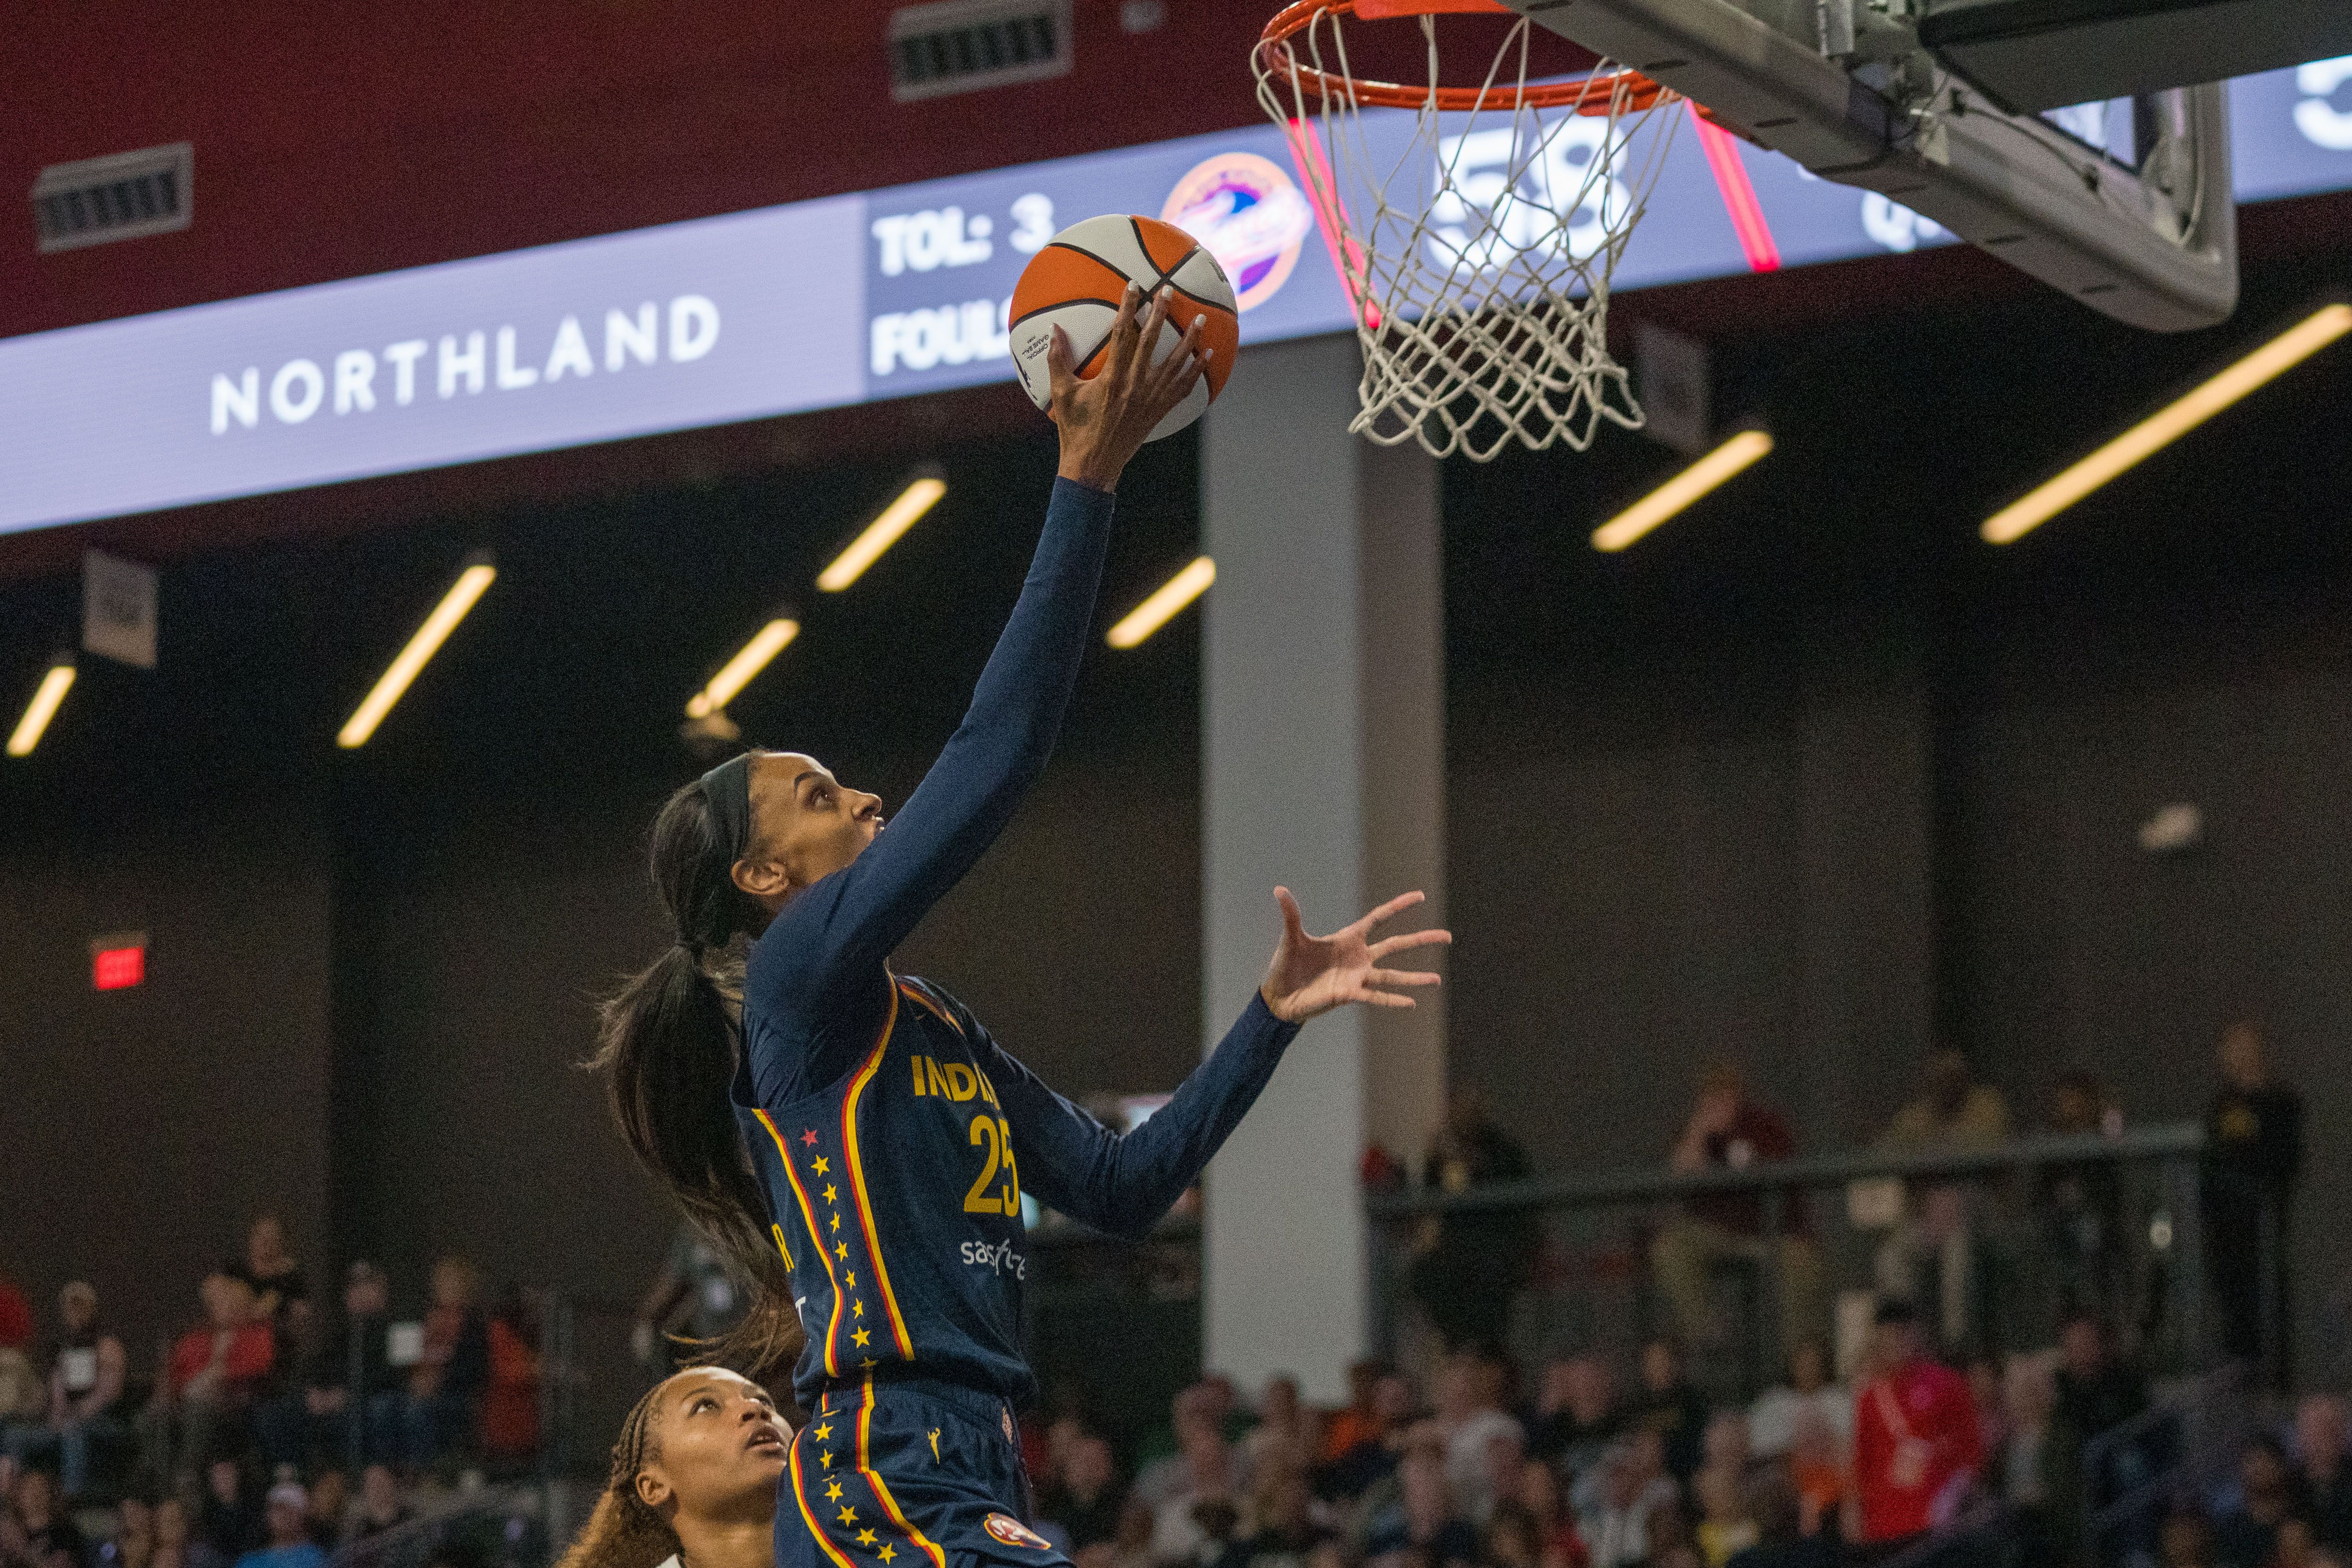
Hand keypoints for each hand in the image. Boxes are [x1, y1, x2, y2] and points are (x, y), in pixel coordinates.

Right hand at [1050, 282, 1209, 492]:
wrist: (1094, 466)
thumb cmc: (1075, 430)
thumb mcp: (1061, 394)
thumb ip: (1057, 360)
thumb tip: (1054, 328)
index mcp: (1112, 378)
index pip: (1122, 334)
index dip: (1129, 308)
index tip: (1134, 287)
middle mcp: (1135, 386)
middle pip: (1152, 341)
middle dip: (1162, 313)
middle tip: (1170, 290)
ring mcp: (1151, 399)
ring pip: (1176, 363)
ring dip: (1190, 339)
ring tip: (1202, 318)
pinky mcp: (1159, 411)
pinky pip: (1184, 388)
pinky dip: (1197, 370)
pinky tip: (1207, 355)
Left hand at [1258, 889, 1449, 1023]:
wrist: (1279, 997)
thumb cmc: (1286, 966)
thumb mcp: (1290, 938)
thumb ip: (1291, 914)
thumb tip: (1278, 890)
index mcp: (1348, 937)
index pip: (1379, 917)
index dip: (1399, 906)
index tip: (1420, 896)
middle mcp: (1358, 956)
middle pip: (1396, 945)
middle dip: (1421, 939)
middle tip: (1447, 936)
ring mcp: (1357, 976)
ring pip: (1393, 975)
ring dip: (1414, 978)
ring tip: (1437, 980)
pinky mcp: (1350, 995)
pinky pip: (1376, 997)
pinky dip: (1392, 1000)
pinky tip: (1411, 1003)